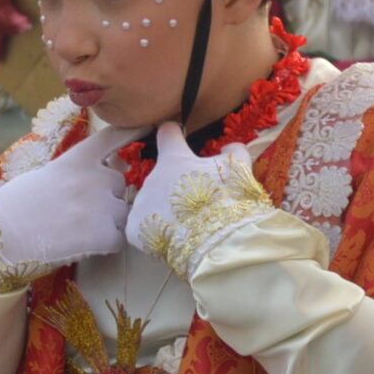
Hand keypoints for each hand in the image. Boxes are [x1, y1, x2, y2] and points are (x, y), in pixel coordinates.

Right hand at [0, 122, 134, 289]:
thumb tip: (118, 166)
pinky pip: (118, 239)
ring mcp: (102, 206)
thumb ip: (83, 168)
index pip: (113, 137)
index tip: (149, 127)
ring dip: (108, 221)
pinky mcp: (104, 236)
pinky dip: (105, 244)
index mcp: (78, 158)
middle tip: (77, 210)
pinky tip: (81, 244)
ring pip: (122, 212)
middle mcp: (95, 177)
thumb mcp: (50, 173)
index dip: (132, 132)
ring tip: (76, 229)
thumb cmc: (18, 206)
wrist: (1, 236)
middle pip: (119, 183)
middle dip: (106, 195)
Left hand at [126, 123, 273, 273]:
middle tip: (197, 203)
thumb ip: (234, 151)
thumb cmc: (227, 200)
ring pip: (152, 203)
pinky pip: (143, 228)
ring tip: (187, 226)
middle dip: (176, 186)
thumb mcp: (239, 169)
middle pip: (161, 177)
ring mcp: (140, 204)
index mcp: (173, 158)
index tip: (177, 138)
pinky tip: (174, 238)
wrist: (216, 240)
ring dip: (166, 210)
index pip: (166, 134)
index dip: (173, 135)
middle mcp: (151, 178)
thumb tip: (229, 146)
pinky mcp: (134, 229)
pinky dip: (157, 233)